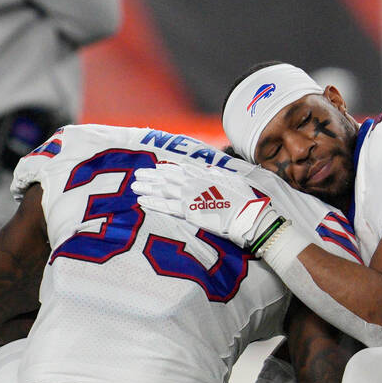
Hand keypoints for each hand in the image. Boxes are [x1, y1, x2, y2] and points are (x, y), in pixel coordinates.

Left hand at [132, 162, 290, 254]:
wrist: (247, 215)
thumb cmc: (244, 199)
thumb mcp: (233, 180)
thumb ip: (218, 174)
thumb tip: (210, 170)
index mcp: (204, 175)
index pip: (181, 169)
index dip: (167, 168)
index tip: (156, 167)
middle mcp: (193, 182)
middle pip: (167, 176)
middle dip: (151, 175)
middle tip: (138, 174)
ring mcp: (189, 196)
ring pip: (162, 189)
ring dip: (147, 186)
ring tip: (134, 185)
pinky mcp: (187, 211)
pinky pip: (165, 206)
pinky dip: (152, 202)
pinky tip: (141, 200)